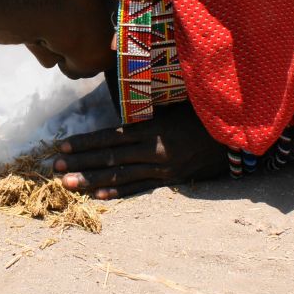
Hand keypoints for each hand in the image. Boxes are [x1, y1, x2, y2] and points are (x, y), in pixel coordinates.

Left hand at [53, 102, 228, 198]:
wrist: (238, 138)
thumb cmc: (204, 114)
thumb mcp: (176, 103)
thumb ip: (149, 105)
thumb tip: (122, 98)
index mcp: (155, 129)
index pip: (112, 137)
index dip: (86, 143)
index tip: (62, 147)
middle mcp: (156, 151)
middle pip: (111, 158)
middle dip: (81, 163)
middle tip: (54, 170)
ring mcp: (163, 169)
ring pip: (121, 176)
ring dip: (92, 180)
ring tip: (68, 185)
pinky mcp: (171, 181)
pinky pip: (140, 188)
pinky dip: (118, 192)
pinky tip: (97, 196)